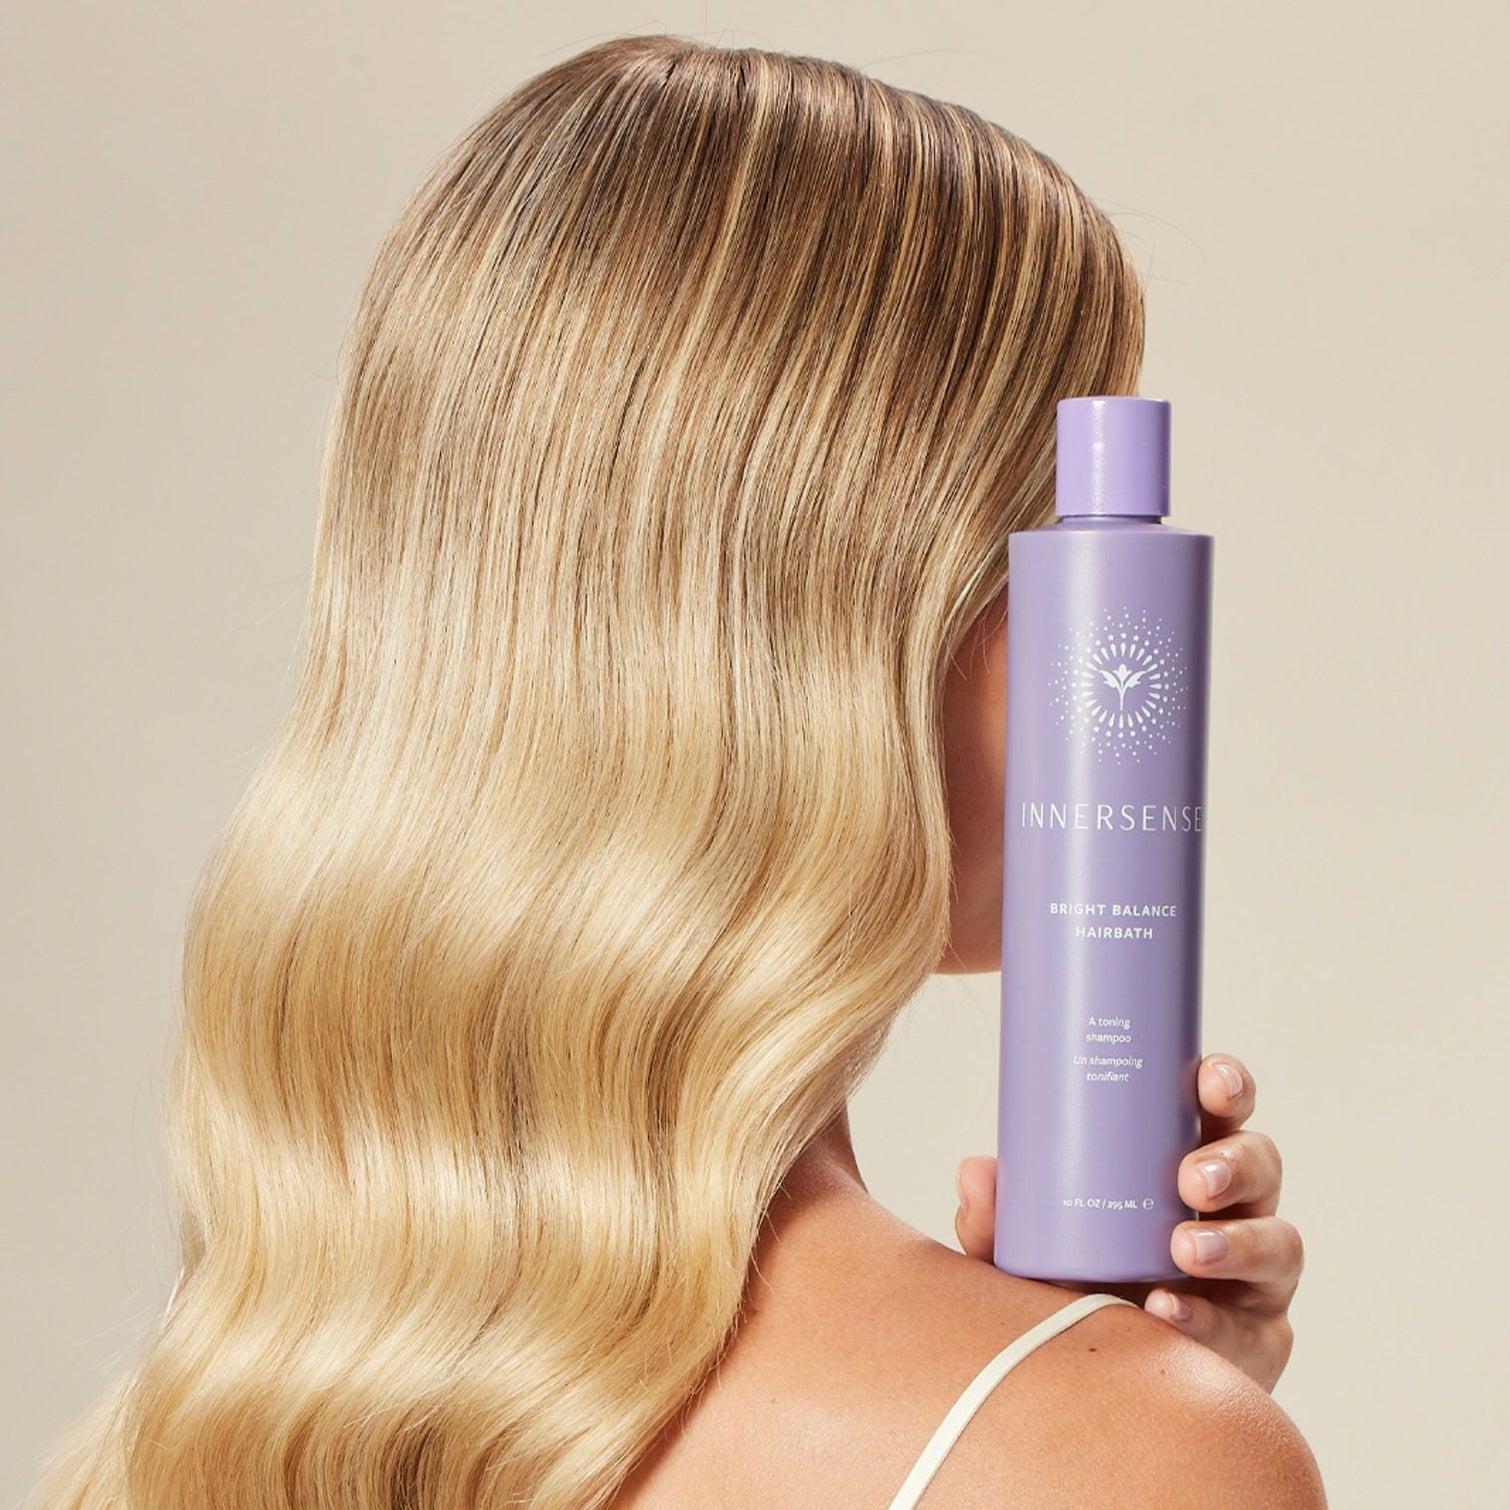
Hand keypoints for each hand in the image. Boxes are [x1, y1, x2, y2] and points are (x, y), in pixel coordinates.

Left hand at [954, 1053, 1301, 1392]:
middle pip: (1262, 1165)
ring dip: (1235, 1242)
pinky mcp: (1258, 1341)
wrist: (1092, 1382)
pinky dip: (1209, 1319)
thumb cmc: (1069, 1282)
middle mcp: (1230, 1210)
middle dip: (1235, 1163)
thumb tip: (977, 1172)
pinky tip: (1170, 1311)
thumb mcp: (1025, 1246)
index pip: (1219, 1109)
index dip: (1227, 1084)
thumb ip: (997, 1219)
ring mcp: (1253, 1276)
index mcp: (1183, 1159)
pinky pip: (1253, 1329)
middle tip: (1190, 1178)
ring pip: (1278, 1243)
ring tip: (1185, 1249)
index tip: (1207, 1080)